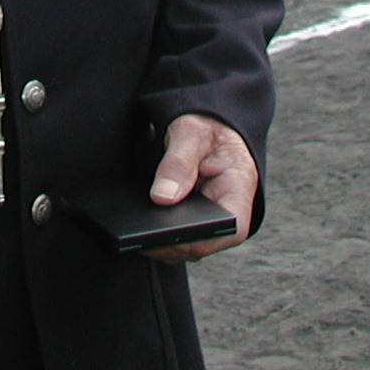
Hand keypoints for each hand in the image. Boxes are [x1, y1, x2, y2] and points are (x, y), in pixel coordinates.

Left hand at [146, 113, 256, 261]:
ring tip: (131, 229)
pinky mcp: (189, 221)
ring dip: (157, 241)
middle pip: (199, 244)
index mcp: (238, 190)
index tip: (162, 232)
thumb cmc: (206, 126)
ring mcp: (208, 221)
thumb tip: (162, 198)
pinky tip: (134, 223)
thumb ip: (178, 164)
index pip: (227, 229)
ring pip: (183, 246)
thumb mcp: (191, 133)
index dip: (195, 237)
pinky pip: (172, 236)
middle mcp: (226, 213)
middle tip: (136, 231)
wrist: (205, 123)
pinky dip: (154, 233)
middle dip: (167, 242)